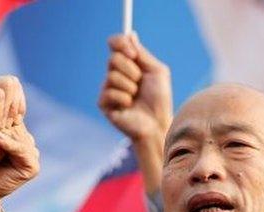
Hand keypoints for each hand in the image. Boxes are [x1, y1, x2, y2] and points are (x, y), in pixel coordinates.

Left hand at [0, 117, 39, 211]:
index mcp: (18, 133)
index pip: (13, 113)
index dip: (0, 110)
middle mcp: (27, 142)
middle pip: (18, 124)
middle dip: (1, 121)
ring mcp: (32, 155)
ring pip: (20, 135)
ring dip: (4, 132)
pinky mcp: (32, 167)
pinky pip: (23, 150)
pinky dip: (10, 144)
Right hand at [98, 33, 171, 193]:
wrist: (158, 124)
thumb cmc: (160, 100)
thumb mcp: (157, 72)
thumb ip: (143, 54)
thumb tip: (131, 34)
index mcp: (128, 64)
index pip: (115, 44)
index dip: (121, 44)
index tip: (134, 54)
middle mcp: (115, 74)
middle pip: (113, 58)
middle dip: (132, 70)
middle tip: (140, 82)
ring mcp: (108, 88)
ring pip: (112, 76)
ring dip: (130, 87)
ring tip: (136, 97)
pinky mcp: (103, 103)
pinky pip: (110, 92)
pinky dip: (124, 98)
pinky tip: (129, 106)